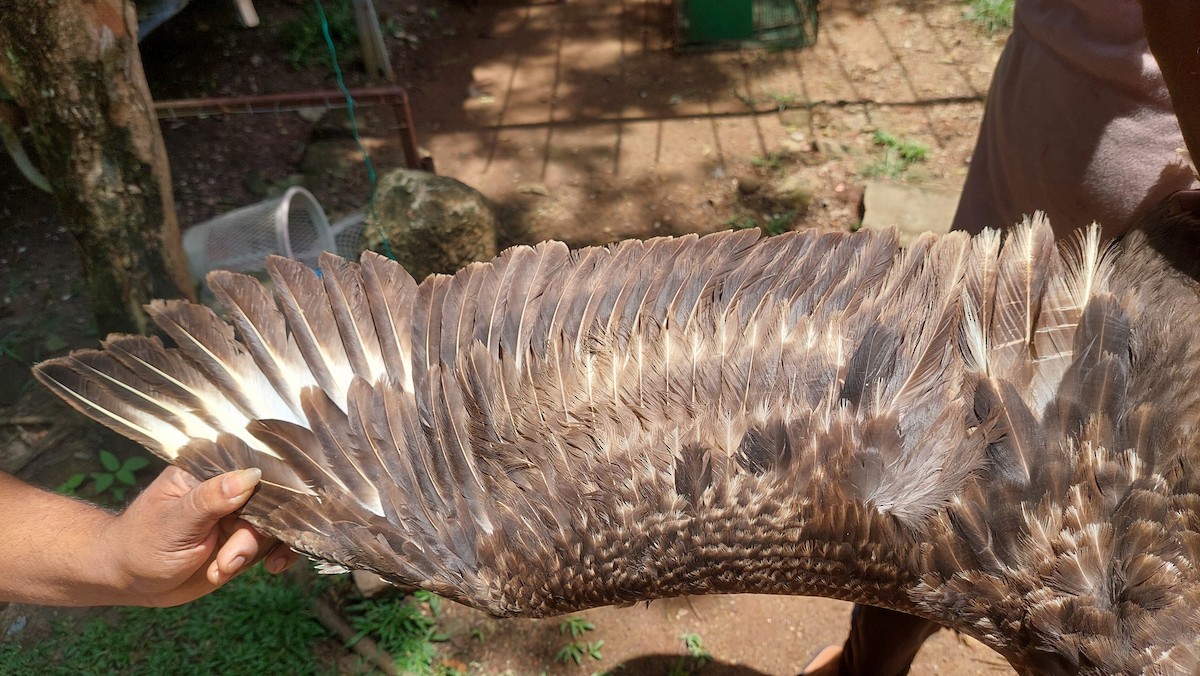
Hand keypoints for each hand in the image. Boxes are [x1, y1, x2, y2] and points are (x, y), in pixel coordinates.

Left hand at [101, 466, 298, 606]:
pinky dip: (278, 555)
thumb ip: (211, 500)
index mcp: (209, 471)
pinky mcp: (246, 540)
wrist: (129, 580)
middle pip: (270, 501)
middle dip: (255, 535)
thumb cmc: (141, 545)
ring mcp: (240, 515)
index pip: (253, 469)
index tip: (265, 520)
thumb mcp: (174, 523)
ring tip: (220, 570)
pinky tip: (272, 568)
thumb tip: (252, 475)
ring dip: (254, 552)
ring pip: (274, 524)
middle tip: (228, 561)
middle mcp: (230, 489)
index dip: (270, 491)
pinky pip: (275, 542)